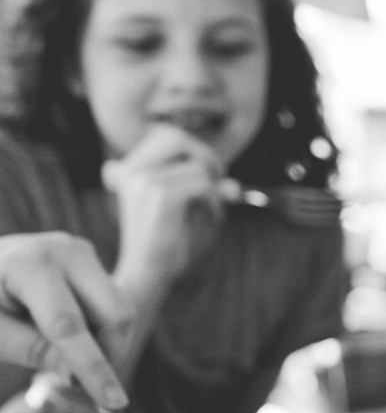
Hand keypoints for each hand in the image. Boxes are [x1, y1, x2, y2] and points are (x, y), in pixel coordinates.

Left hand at [0, 233, 130, 407]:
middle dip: (109, 354)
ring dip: (105, 343)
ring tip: (69, 356)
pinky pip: (112, 303)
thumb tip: (76, 375)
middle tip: (87, 384)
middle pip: (114, 313)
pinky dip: (100, 329)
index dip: (92, 367)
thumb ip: (31, 350)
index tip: (113, 402)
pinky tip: (72, 337)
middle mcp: (65, 251)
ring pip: (120, 311)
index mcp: (29, 265)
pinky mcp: (90, 261)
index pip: (68, 326)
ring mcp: (82, 253)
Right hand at [103, 125, 225, 287]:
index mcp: (127, 172)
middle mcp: (130, 172)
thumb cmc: (169, 247)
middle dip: (205, 156)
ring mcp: (142, 181)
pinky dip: (214, 202)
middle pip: (175, 137)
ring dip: (213, 187)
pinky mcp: (159, 195)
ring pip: (196, 165)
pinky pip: (203, 184)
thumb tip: (233, 185)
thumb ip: (209, 190)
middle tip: (218, 181)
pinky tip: (210, 219)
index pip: (164, 136)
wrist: (148, 276)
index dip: (195, 150)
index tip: (211, 174)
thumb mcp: (190, 211)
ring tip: (210, 210)